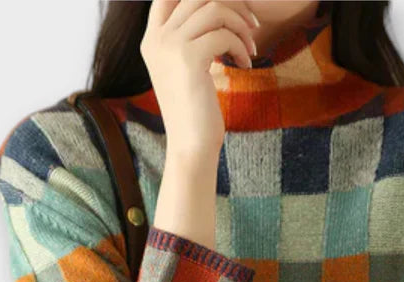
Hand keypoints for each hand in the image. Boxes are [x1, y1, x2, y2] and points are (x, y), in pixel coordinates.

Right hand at [141, 0, 259, 155]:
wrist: (191, 146)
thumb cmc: (195, 112)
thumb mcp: (186, 70)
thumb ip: (191, 39)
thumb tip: (216, 9)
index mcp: (152, 40)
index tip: (229, 9)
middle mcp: (157, 39)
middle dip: (231, 3)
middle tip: (251, 24)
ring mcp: (170, 47)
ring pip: (214, 8)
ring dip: (241, 24)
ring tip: (250, 47)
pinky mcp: (188, 59)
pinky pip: (224, 34)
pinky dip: (241, 47)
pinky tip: (245, 65)